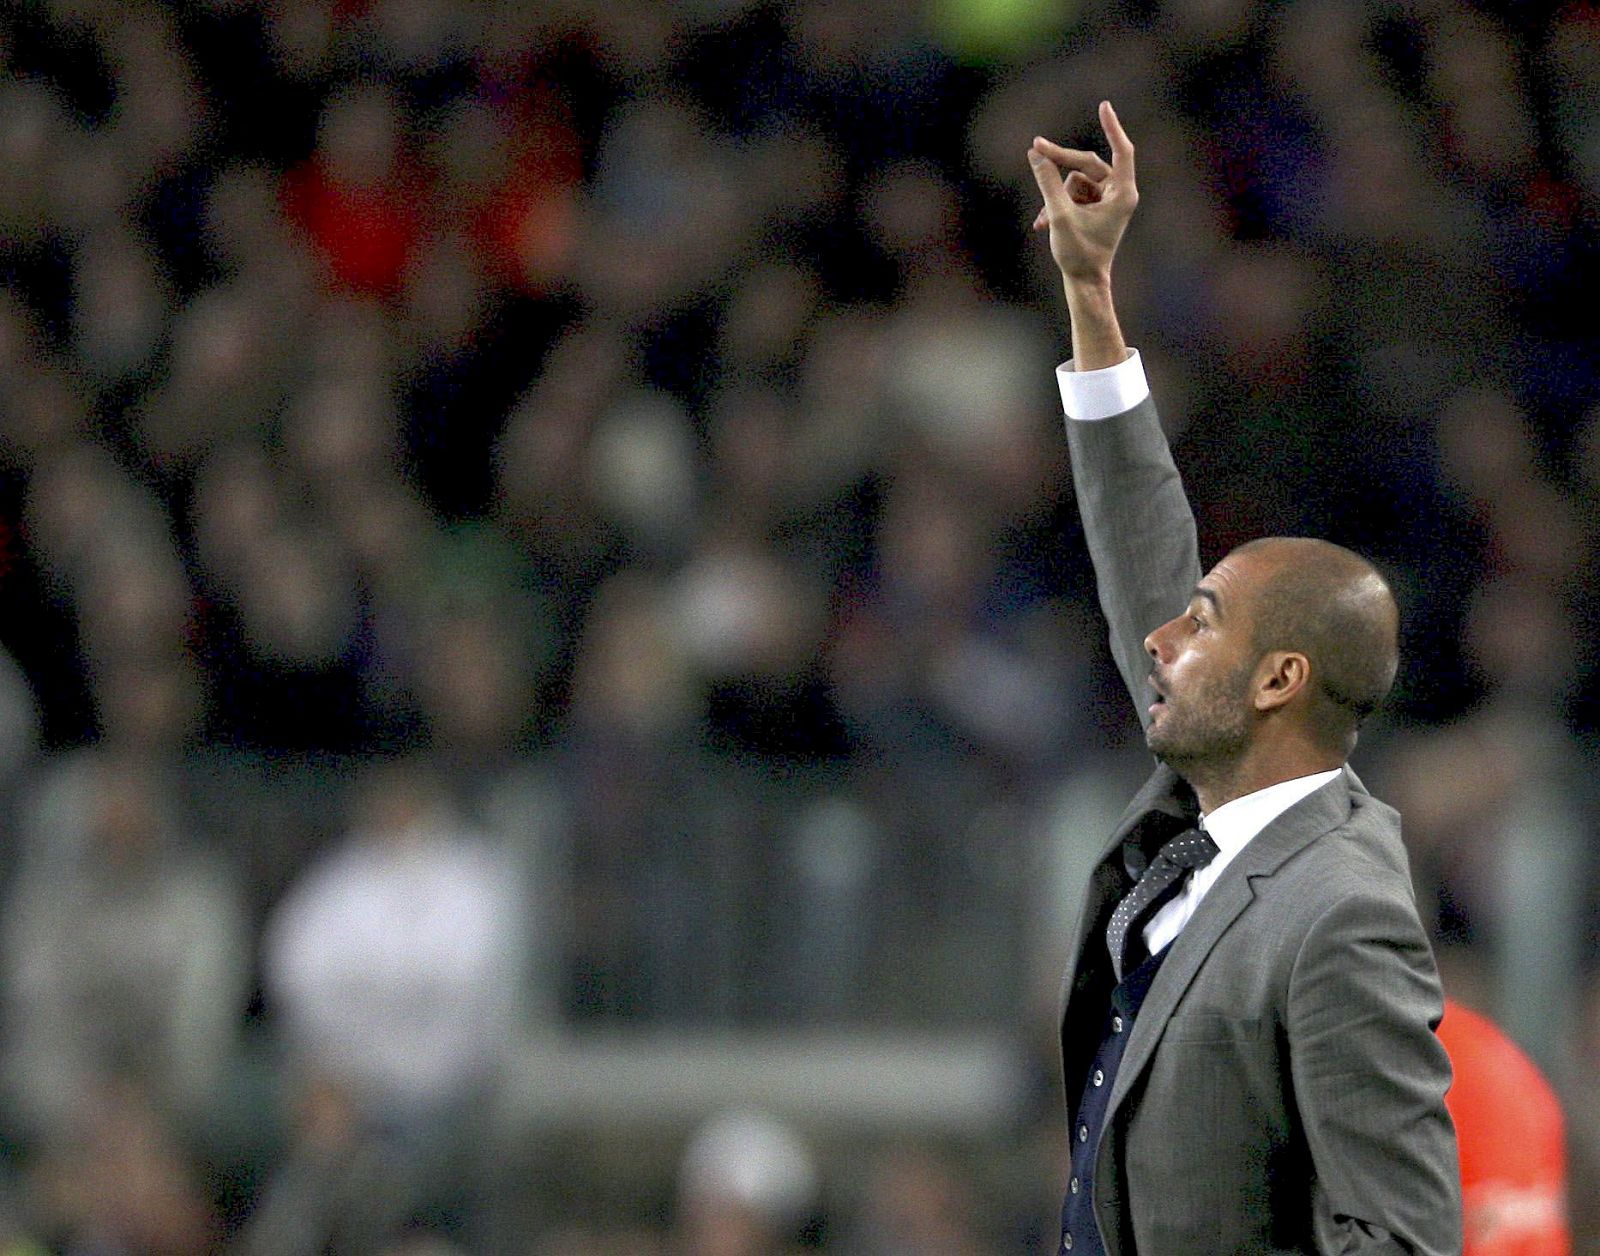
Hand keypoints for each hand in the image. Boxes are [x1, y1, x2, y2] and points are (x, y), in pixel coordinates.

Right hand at [1028, 100, 1138, 286]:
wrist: (1084, 282)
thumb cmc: (1079, 253)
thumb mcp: (1059, 214)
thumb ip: (1047, 181)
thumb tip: (1035, 154)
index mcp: (1123, 193)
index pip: (1122, 150)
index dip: (1112, 127)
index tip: (1104, 106)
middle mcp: (1118, 193)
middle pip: (1087, 163)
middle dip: (1059, 161)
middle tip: (1034, 147)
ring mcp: (1106, 200)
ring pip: (1075, 180)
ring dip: (1056, 195)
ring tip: (1044, 220)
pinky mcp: (1095, 207)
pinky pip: (1072, 193)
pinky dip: (1058, 204)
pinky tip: (1043, 223)